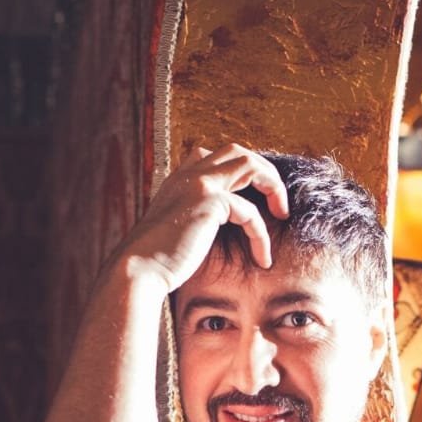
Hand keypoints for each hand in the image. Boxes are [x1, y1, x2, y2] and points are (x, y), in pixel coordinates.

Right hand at [112, 144, 289, 293]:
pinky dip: (261, 235)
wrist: (139, 270)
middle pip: (237, 151)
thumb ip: (195, 218)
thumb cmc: (156, 261)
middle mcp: (188, 173)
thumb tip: (218, 228)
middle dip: (264, 171)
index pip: (214, 155)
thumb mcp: (176, 230)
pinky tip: (262, 258)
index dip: (241, 170)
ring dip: (273, 187)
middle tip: (277, 202)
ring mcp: (199, 182)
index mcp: (179, 179)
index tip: (256, 196)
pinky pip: (250, 212)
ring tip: (282, 215)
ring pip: (249, 164)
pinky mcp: (210, 201)